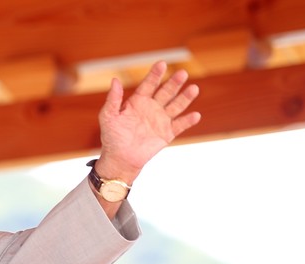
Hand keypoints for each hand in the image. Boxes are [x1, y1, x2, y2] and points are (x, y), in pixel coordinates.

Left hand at [96, 61, 200, 181]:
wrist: (120, 158)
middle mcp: (152, 107)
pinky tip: (195, 115)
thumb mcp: (108, 116)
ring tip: (194, 88)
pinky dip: (188, 121)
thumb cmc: (112, 136)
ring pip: (176, 106)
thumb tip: (115, 80)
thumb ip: (113, 99)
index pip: (149, 84)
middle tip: (182, 73)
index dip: (155, 74)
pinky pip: (180, 125)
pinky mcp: (168, 133)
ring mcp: (161, 119)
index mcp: (138, 100)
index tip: (162, 64)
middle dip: (174, 83)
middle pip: (166, 92)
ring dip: (185, 98)